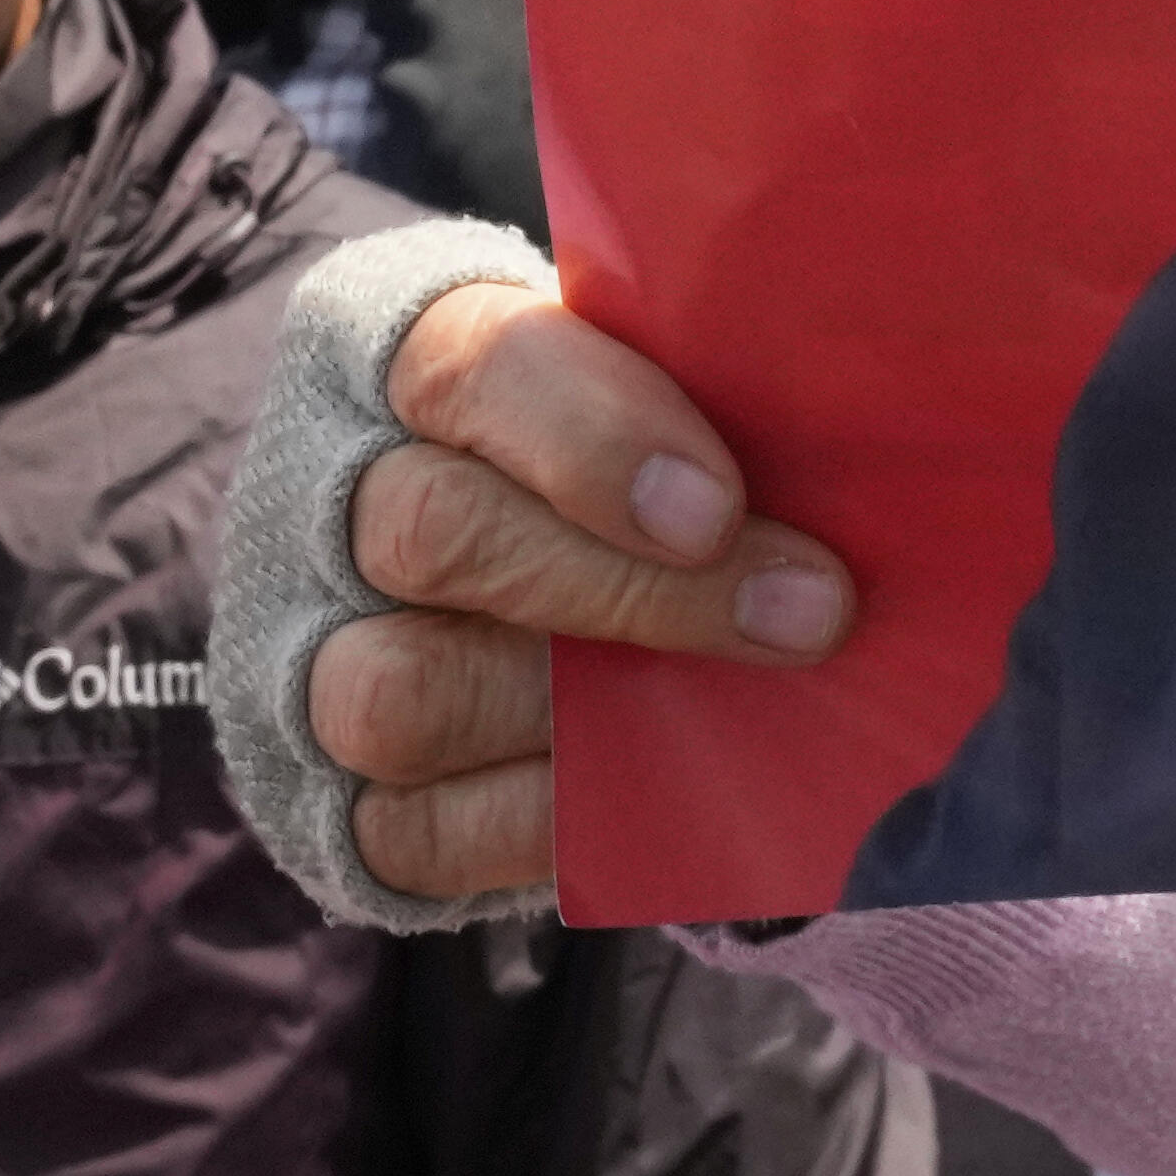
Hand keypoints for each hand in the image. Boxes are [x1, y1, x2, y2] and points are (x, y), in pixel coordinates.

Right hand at [305, 279, 865, 914]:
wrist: (519, 570)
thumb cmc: (623, 441)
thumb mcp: (655, 377)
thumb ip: (719, 391)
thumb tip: (866, 455)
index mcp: (402, 348)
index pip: (471, 366)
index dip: (593, 435)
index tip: (723, 503)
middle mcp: (332, 494)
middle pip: (437, 534)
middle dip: (631, 588)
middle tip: (803, 611)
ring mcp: (309, 651)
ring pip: (399, 690)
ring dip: (579, 710)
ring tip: (720, 705)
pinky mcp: (329, 794)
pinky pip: (411, 827)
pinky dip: (537, 818)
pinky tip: (643, 780)